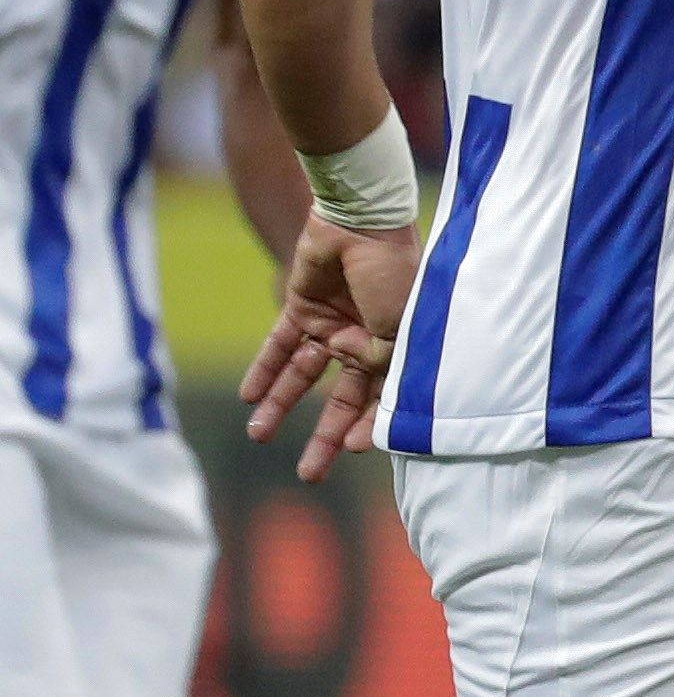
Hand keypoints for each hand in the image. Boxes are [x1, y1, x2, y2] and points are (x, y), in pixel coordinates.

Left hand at [241, 213, 421, 482]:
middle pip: (340, 399)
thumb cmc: (395, 274)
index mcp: (398, 348)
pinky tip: (247, 398)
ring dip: (280, 407)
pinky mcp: (301, 307)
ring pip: (302, 376)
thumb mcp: (403, 328)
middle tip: (308, 475)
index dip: (370, 427)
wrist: (361, 222)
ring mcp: (332, 324)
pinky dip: (262, 371)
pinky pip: (278, 346)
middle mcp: (365, 342)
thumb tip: (380, 408)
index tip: (357, 452)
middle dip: (324, 437)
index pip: (382, 399)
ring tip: (257, 437)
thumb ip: (390, 366)